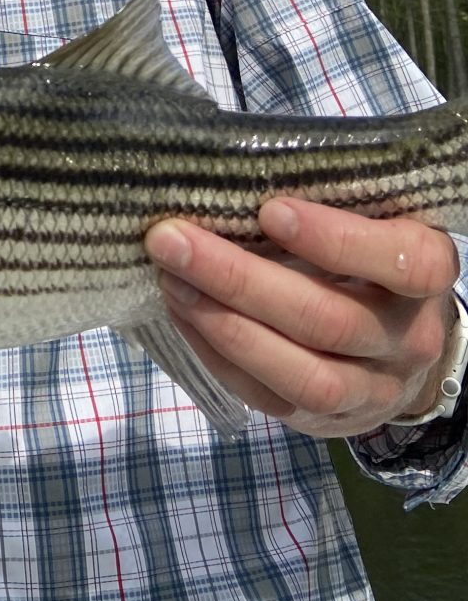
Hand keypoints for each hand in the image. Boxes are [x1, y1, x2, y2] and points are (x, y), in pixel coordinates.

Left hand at [144, 199, 461, 437]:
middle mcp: (409, 338)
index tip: (270, 209)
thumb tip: (227, 179)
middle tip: (172, 239)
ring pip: (302, 375)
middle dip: (241, 280)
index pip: (400, 262)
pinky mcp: (327, 421)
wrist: (402, 336)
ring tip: (172, 280)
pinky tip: (182, 311)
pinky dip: (216, 354)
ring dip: (224, 325)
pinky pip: (269, 398)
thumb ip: (323, 202)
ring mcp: (373, 389)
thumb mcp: (369, 217)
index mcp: (428, 272)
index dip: (335, 240)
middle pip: (328, 321)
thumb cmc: (369, 252)